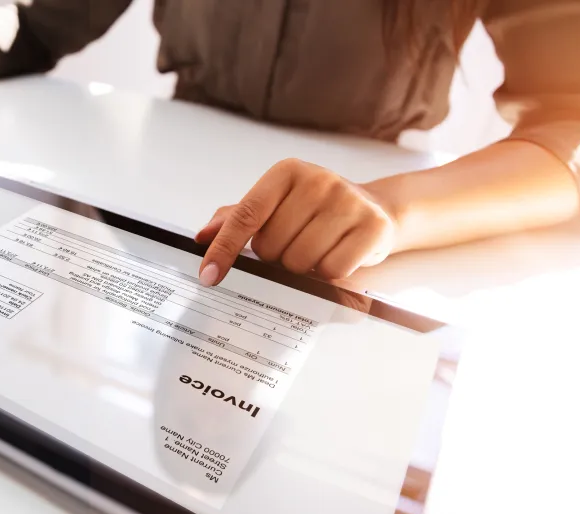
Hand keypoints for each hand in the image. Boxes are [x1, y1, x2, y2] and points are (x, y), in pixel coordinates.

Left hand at [195, 159, 396, 284]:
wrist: (375, 208)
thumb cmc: (315, 210)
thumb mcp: (276, 205)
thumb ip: (237, 219)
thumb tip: (203, 235)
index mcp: (287, 172)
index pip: (246, 214)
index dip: (224, 248)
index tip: (208, 274)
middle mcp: (319, 180)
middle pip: (271, 246)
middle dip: (276, 255)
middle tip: (294, 242)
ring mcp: (349, 202)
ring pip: (299, 261)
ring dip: (301, 266)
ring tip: (316, 248)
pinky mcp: (373, 227)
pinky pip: (332, 271)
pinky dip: (328, 273)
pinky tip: (336, 254)